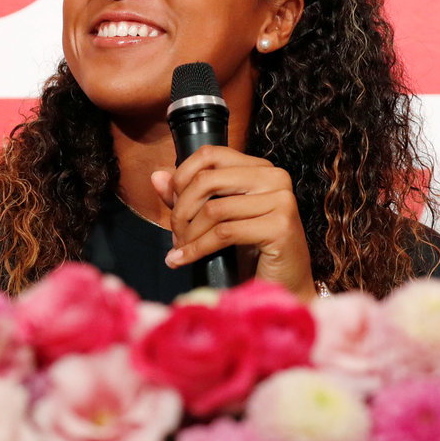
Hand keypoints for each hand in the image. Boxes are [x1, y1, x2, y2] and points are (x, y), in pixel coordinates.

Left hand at [151, 145, 314, 300]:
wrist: (282, 285)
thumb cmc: (250, 251)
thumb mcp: (216, 219)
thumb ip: (188, 196)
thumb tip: (156, 176)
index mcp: (259, 168)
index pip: (210, 154)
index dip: (182, 178)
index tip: (172, 204)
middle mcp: (274, 178)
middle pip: (207, 180)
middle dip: (181, 210)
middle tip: (175, 234)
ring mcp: (281, 201)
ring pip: (213, 209)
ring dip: (188, 234)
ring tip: (180, 249)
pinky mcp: (280, 227)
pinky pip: (224, 233)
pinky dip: (197, 249)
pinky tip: (183, 259)